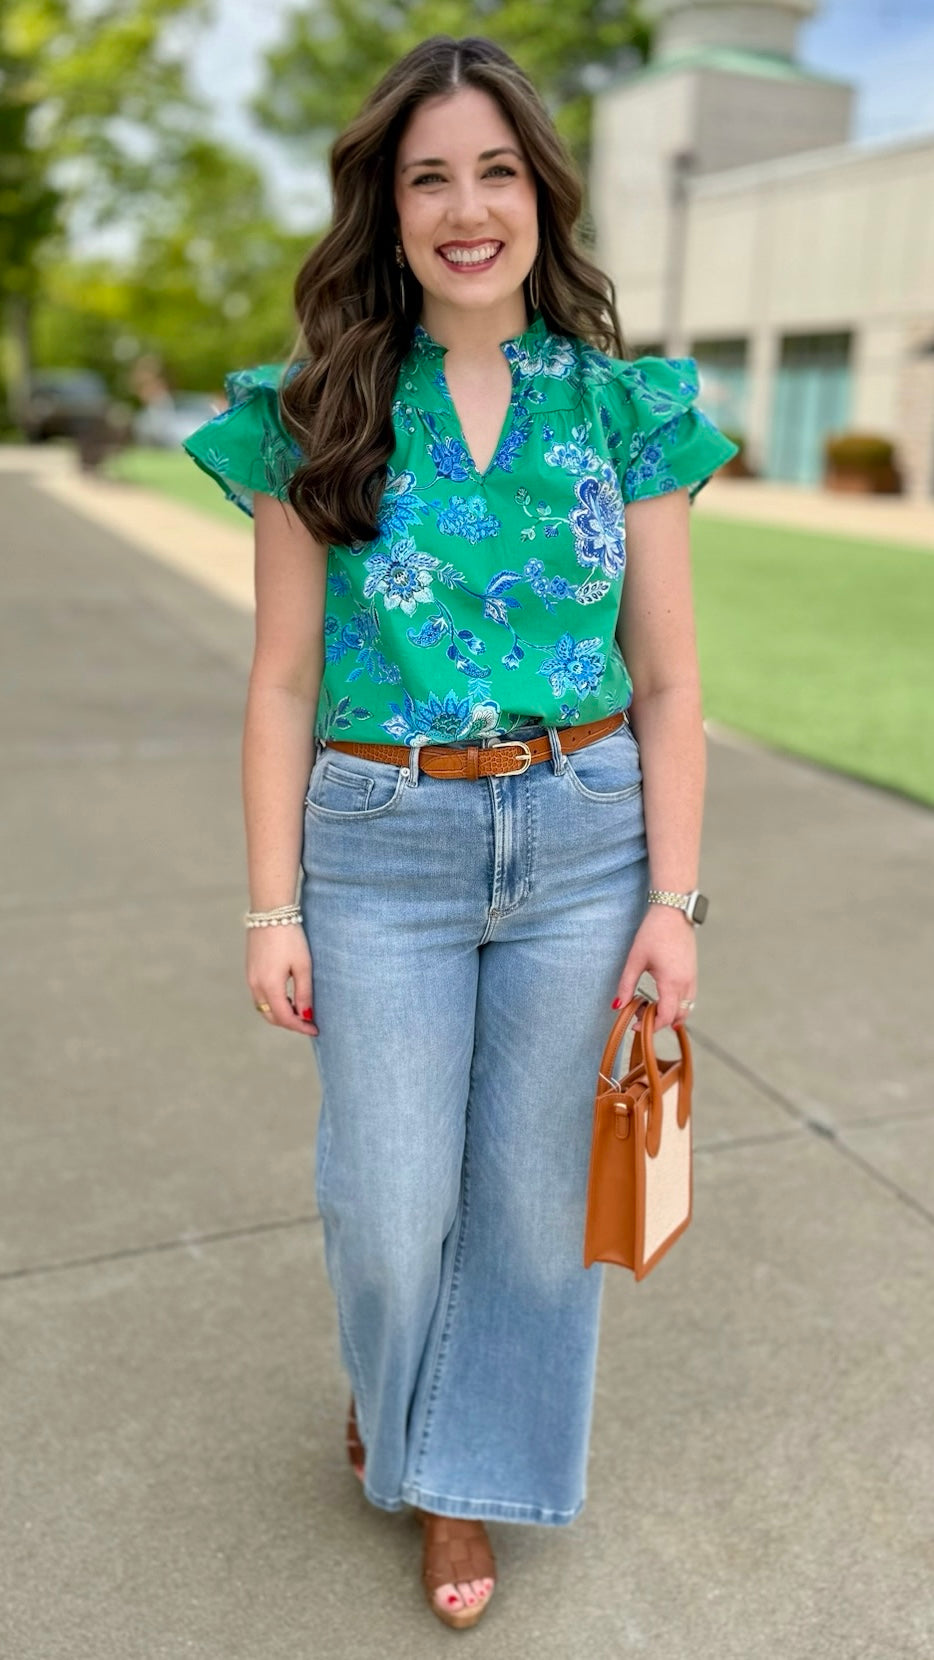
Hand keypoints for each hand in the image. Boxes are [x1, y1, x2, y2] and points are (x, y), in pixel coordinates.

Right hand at [246, 925, 317, 1034]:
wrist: (270, 913)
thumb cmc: (290, 937)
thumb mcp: (303, 966)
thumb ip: (304, 993)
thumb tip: (305, 1015)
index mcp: (269, 986)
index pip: (284, 1017)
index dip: (300, 1027)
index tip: (315, 1029)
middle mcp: (256, 986)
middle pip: (271, 1017)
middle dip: (290, 1023)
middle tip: (308, 1022)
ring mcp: (250, 979)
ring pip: (264, 1008)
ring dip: (280, 1014)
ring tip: (300, 1010)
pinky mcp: (250, 971)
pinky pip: (260, 997)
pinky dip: (273, 1003)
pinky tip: (287, 997)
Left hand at [612, 905, 696, 1031]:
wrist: (674, 912)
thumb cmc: (653, 933)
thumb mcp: (635, 959)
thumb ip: (626, 985)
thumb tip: (617, 1005)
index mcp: (671, 982)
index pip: (666, 1017)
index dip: (651, 1026)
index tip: (635, 1026)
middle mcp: (686, 983)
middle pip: (678, 1017)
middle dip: (660, 1022)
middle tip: (641, 1017)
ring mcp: (692, 978)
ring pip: (687, 1009)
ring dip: (671, 1014)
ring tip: (650, 1008)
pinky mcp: (693, 973)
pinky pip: (689, 998)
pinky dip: (678, 1005)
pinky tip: (663, 998)